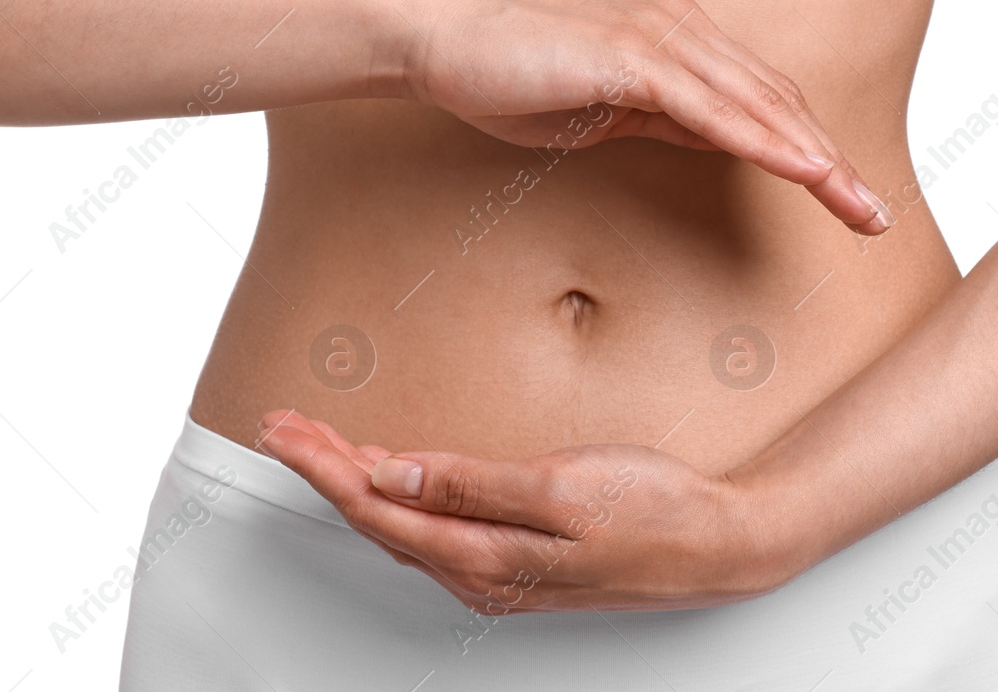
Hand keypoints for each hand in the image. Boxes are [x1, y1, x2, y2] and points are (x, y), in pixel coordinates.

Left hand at [255, 410, 794, 612]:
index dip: (322, 465)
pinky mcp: (513, 559)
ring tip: (317, 441)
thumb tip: (394, 475)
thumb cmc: (651, 512)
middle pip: (375, 518)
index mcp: (480, 556)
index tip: (284, 428)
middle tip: (282, 425)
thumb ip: (472, 484)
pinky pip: (431, 528)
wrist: (715, 546)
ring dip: (353, 480)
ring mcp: (493, 571)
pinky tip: (388, 471)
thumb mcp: (561, 487)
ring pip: (399, 524)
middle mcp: (476, 573)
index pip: (374, 507)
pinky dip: (395, 495)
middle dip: (322, 468)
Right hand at [392, 0, 891, 233]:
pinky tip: (801, 171)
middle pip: (776, 99)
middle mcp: (679, 25)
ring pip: (757, 103)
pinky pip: (712, 108)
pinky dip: (762, 141)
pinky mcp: (631, 55)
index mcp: (675, 35)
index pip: (759, 96)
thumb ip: (661, 115)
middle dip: (831, 159)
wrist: (439, 37)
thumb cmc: (508, 71)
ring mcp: (657, 35)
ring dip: (814, 157)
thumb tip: (714, 136)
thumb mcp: (601, 106)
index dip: (807, 144)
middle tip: (874, 214)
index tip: (842, 194)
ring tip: (856, 203)